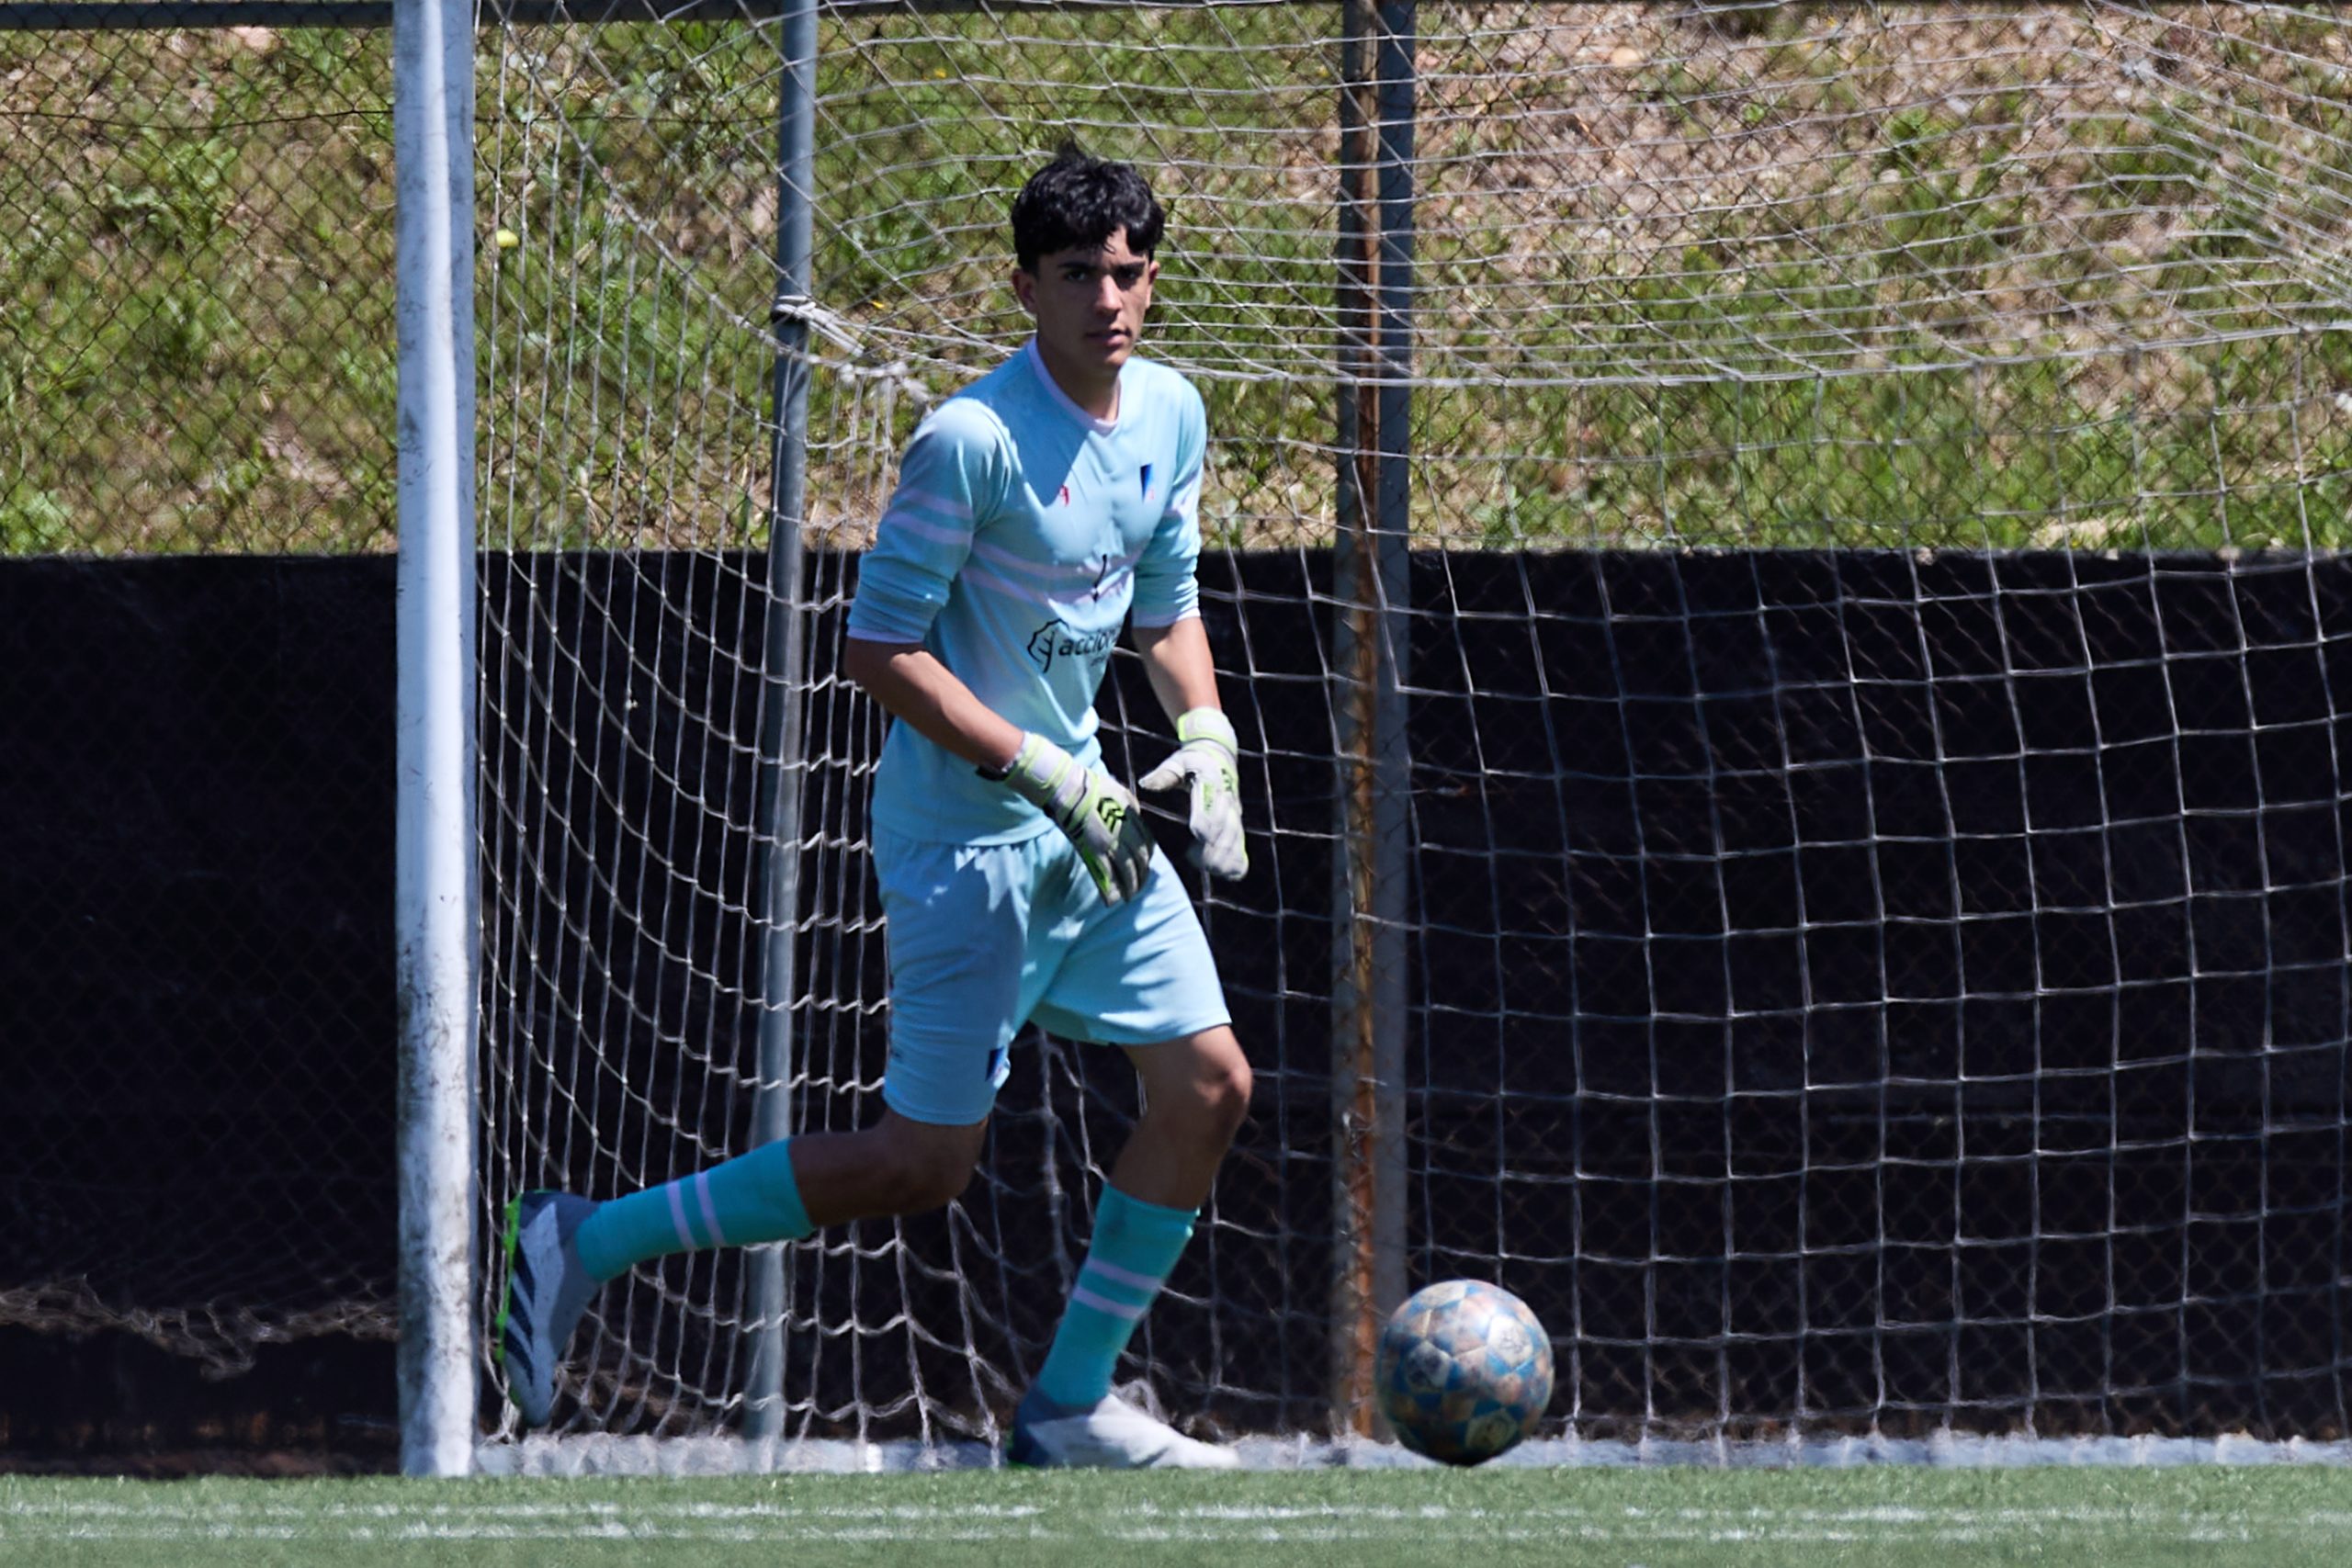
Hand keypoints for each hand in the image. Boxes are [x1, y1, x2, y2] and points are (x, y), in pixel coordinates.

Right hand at [998, 732, 1155, 903]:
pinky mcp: (1093, 851)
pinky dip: (1111, 890)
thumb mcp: (1120, 791)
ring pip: (1127, 871)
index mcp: (1132, 818)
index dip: (1148, 857)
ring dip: (1130, 886)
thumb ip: (1130, 806)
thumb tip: (1135, 815)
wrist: (1070, 788)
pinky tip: (1112, 900)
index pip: (1148, 843)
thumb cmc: (1092, 785)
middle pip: (1140, 860)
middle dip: (1142, 875)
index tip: (1146, 864)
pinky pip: (1106, 875)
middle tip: (1141, 885)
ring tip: (1130, 897)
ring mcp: (1110, 843)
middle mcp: (1125, 833)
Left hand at [1139, 708, 1247, 879]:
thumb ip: (1164, 774)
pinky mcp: (1237, 823)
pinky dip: (1237, 859)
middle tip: (1199, 861)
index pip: (1211, 802)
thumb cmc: (1192, 761)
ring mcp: (1235, 812)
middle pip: (1226, 825)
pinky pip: (1241, 844)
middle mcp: (1228, 798)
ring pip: (1235, 837)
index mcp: (1212, 780)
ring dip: (1225, 855)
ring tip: (1210, 869)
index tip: (1197, 832)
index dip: (1206, 818)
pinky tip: (1227, 874)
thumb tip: (1145, 784)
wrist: (1219, 755)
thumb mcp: (1178, 761)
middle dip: (1215, 844)